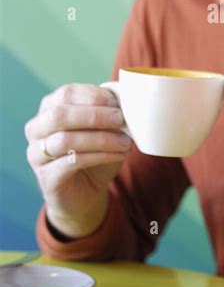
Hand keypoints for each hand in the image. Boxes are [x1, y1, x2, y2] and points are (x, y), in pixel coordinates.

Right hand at [25, 83, 131, 236]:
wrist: (85, 192)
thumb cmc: (95, 153)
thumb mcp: (103, 129)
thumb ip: (108, 113)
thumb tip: (124, 102)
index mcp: (49, 109)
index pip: (66, 93)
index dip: (92, 96)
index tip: (116, 103)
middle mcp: (37, 129)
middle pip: (60, 115)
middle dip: (94, 115)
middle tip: (121, 119)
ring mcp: (36, 154)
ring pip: (65, 140)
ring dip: (100, 139)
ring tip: (125, 142)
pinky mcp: (46, 177)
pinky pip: (72, 162)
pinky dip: (99, 156)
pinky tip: (118, 155)